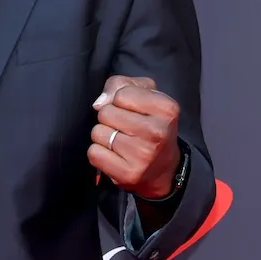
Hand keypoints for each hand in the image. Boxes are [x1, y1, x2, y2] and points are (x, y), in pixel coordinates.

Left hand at [89, 76, 179, 195]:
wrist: (163, 169)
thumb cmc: (151, 125)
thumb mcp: (146, 96)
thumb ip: (121, 85)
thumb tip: (99, 103)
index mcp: (166, 108)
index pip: (122, 93)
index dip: (120, 100)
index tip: (132, 110)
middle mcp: (157, 131)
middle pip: (106, 112)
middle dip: (110, 118)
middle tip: (125, 128)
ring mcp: (142, 155)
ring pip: (98, 132)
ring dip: (104, 136)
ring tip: (120, 142)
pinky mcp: (127, 173)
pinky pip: (94, 153)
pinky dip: (99, 153)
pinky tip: (114, 155)